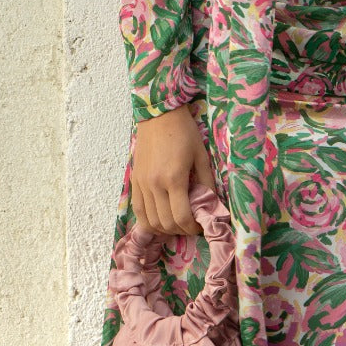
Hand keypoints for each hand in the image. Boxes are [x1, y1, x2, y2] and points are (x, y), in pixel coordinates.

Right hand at [131, 103, 216, 235]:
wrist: (159, 114)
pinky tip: (159, 219)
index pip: (181, 217)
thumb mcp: (201, 156)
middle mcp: (155, 185)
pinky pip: (138, 210)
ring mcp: (141, 184)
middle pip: (165, 223)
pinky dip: (148, 220)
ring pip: (149, 221)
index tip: (200, 227)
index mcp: (174, 178)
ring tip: (176, 223)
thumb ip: (206, 182)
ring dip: (164, 228)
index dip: (192, 228)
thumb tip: (211, 205)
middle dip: (180, 230)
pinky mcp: (134, 180)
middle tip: (190, 225)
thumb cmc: (184, 132)